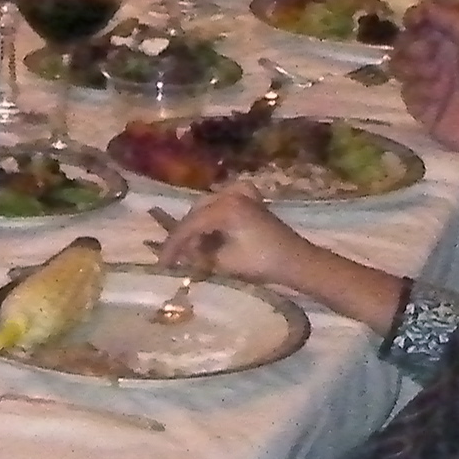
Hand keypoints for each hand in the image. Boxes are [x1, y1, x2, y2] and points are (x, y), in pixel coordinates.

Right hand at [152, 192, 299, 289]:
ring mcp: (242, 193)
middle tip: (177, 258)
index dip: (173, 246)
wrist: (296, 260)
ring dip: (200, 226)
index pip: (189, 226)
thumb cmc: (261, 262)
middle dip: (186, 236)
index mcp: (224, 207)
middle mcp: (230, 194)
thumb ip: (199, 255)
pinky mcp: (251, 200)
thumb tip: (184, 254)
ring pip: (208, 207)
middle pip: (196, 214)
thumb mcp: (224, 262)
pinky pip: (224, 202)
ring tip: (195, 250)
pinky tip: (213, 230)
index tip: (162, 264)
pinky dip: (215, 216)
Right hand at [392, 1, 458, 173]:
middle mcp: (439, 60)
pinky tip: (436, 97)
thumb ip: (454, 21)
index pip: (424, 23)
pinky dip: (418, 92)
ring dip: (413, 67)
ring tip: (432, 75)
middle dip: (411, 44)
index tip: (413, 21)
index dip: (416, 19)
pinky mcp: (424, 109)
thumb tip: (425, 4)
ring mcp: (430, 84)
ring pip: (401, 66)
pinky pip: (406, 94)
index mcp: (455, 41)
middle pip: (407, 43)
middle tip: (425, 53)